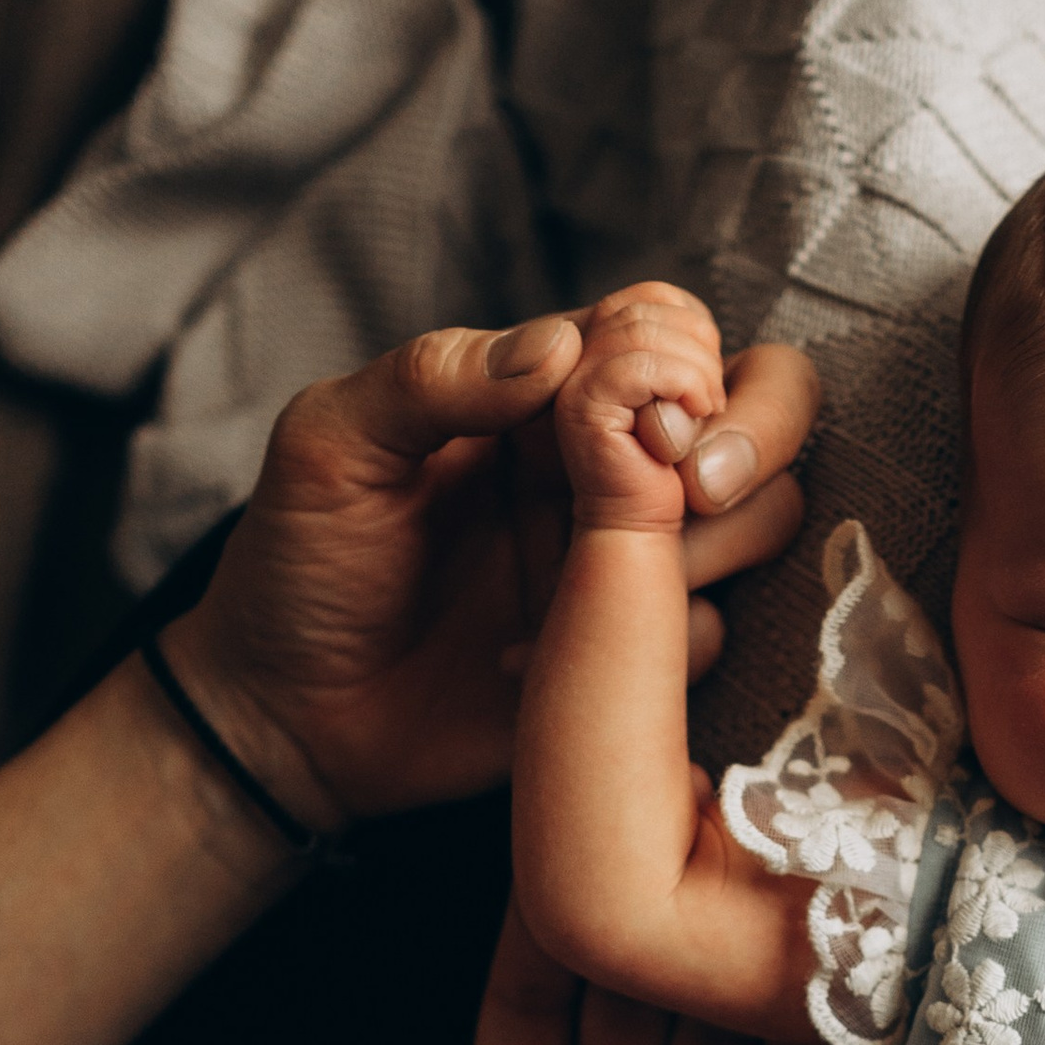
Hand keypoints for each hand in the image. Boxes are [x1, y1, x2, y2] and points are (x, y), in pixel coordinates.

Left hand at [169, 291, 815, 825]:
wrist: (284, 715)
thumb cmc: (298, 561)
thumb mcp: (332, 445)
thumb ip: (433, 379)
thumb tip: (560, 350)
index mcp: (548, 397)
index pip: (669, 330)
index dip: (681, 354)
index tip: (644, 406)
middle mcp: (612, 469)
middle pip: (757, 411)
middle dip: (755, 433)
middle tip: (693, 485)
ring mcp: (631, 566)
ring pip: (760, 520)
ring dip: (717, 540)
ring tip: (604, 586)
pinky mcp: (632, 661)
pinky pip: (710, 638)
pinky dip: (660, 648)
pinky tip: (538, 665)